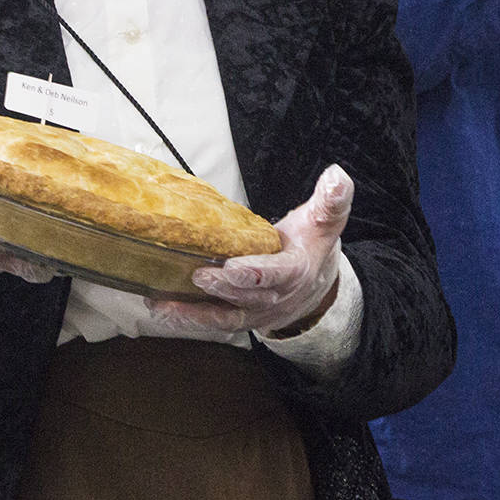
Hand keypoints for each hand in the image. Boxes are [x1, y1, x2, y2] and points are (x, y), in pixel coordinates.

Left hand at [150, 164, 351, 337]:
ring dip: (195, 314)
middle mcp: (276, 298)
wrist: (315, 283)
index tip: (232, 266)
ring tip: (164, 305)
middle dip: (223, 288)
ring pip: (226, 318)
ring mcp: (257, 314)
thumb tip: (336, 175)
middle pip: (248, 297)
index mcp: (296, 271)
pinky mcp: (240, 320)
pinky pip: (214, 323)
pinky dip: (188, 320)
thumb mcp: (324, 220)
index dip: (255, 271)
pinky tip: (163, 312)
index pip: (277, 273)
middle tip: (197, 275)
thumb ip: (331, 200)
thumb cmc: (310, 244)